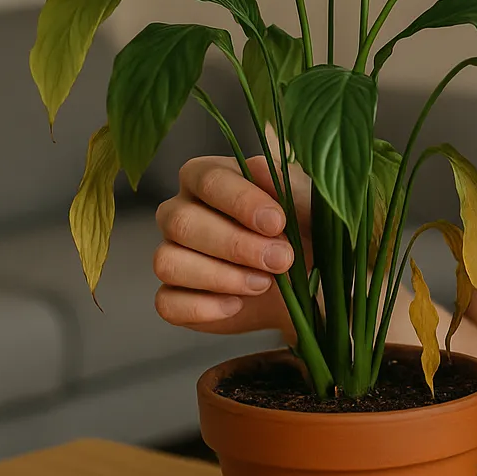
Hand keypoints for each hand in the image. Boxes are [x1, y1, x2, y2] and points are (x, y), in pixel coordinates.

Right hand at [152, 155, 306, 336]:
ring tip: (265, 283)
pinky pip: (167, 303)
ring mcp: (172, 254)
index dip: (240, 201)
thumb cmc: (304, 228)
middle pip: (181, 222)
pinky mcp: (173, 296)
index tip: (276, 222)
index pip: (207, 179)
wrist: (309, 280)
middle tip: (281, 259)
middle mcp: (180, 211)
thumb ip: (284, 181)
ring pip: (167, 262)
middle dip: (235, 245)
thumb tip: (259, 168)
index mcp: (208, 178)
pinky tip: (238, 304)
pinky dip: (203, 307)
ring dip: (220, 277)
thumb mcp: (305, 200)